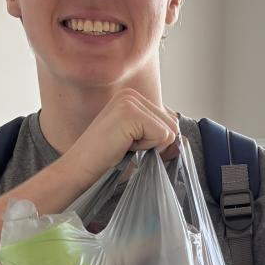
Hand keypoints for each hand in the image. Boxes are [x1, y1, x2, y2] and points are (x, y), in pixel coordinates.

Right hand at [55, 89, 180, 189]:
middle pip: (172, 123)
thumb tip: (186, 142)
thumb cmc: (106, 161)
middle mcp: (131, 94)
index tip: (130, 146)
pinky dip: (146, 148)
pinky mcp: (130, 113)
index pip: (169, 120)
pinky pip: (162, 135)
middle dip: (156, 144)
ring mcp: (130, 101)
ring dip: (151, 146)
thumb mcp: (139, 146)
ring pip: (169, 130)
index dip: (157, 141)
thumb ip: (162, 140)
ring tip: (125, 146)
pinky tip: (124, 147)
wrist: (79, 170)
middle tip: (127, 147)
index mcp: (132, 98)